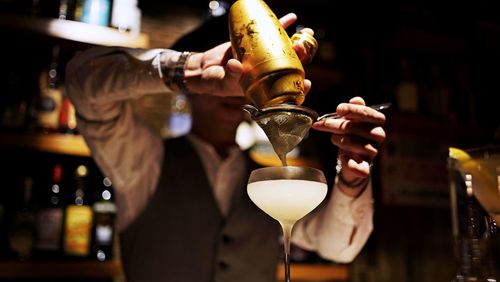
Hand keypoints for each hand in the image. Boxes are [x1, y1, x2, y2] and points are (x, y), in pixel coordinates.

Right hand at [185, 13, 311, 96]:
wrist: (205, 68)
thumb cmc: (214, 80)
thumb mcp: (221, 80)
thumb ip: (229, 75)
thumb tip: (236, 66)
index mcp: (263, 88)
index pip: (285, 91)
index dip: (298, 89)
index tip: (307, 83)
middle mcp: (266, 74)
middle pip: (290, 67)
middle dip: (301, 58)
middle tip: (305, 49)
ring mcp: (264, 59)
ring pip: (285, 50)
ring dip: (297, 42)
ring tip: (307, 32)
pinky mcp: (257, 46)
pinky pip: (272, 36)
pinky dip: (282, 26)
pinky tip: (292, 18)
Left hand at [311, 97, 385, 181]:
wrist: (350, 158)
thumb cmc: (351, 134)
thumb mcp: (351, 119)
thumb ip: (354, 109)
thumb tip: (356, 100)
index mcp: (376, 122)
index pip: (368, 113)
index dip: (353, 110)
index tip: (338, 109)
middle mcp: (378, 136)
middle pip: (357, 128)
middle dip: (336, 125)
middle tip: (322, 124)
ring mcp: (373, 152)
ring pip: (355, 144)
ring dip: (339, 140)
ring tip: (333, 139)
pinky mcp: (366, 167)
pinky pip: (362, 169)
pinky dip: (350, 164)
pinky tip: (343, 158)